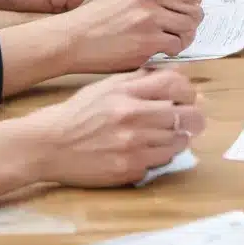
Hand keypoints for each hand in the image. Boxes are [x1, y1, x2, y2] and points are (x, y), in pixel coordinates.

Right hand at [27, 68, 205, 186]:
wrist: (49, 144)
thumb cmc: (79, 112)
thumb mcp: (108, 86)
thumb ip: (142, 79)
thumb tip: (176, 73)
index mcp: (128, 93)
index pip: (176, 85)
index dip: (189, 90)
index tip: (188, 96)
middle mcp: (132, 118)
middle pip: (186, 116)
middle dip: (194, 117)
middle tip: (192, 119)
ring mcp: (132, 147)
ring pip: (178, 142)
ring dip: (179, 138)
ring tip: (169, 134)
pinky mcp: (128, 170)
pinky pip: (160, 163)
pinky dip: (161, 156)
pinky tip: (150, 150)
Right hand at [65, 0, 203, 70]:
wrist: (74, 38)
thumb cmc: (96, 16)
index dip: (193, 3)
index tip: (185, 10)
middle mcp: (152, 3)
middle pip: (195, 13)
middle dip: (190, 23)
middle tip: (178, 29)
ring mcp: (150, 24)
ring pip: (188, 32)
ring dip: (183, 39)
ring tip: (170, 41)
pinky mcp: (146, 46)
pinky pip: (174, 48)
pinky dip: (170, 51)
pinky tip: (159, 50)